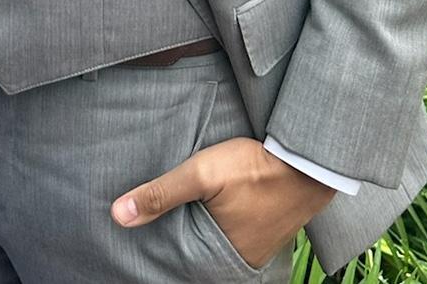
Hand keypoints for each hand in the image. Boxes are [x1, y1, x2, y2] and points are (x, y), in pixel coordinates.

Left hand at [111, 136, 333, 268]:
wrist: (308, 163)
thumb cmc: (254, 168)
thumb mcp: (201, 174)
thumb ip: (160, 193)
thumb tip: (119, 215)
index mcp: (216, 257)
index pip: (173, 259)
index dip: (154, 243)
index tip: (134, 232)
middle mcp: (235, 262)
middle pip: (192, 251)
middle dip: (174, 235)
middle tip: (153, 216)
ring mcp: (251, 251)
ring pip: (211, 242)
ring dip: (196, 227)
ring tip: (176, 209)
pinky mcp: (262, 236)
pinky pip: (229, 235)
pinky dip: (216, 224)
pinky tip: (208, 208)